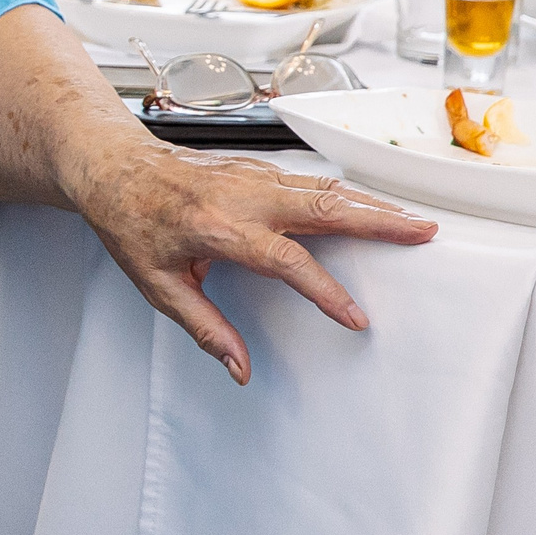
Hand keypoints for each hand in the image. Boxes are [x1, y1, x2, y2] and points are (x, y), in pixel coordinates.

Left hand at [63, 124, 436, 384]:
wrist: (111, 166)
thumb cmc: (130, 222)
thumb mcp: (158, 285)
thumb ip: (204, 328)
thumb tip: (239, 368)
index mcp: (218, 228)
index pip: (286, 261)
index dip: (324, 291)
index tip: (356, 317)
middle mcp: (243, 195)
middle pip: (323, 206)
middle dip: (378, 220)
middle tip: (423, 233)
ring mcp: (252, 176)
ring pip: (324, 186)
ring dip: (371, 203)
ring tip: (413, 221)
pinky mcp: (256, 168)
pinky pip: (310, 179)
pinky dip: (347, 192)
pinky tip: (370, 206)